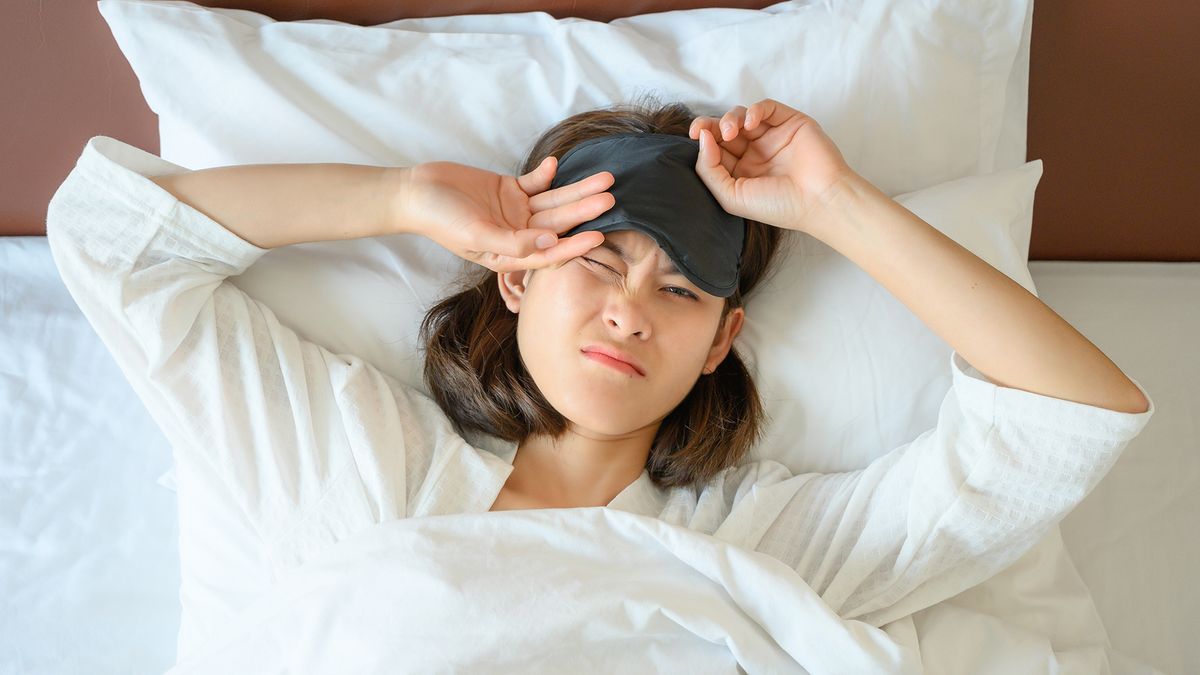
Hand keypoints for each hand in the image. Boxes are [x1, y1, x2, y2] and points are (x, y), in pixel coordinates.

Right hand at [396, 158, 611, 272]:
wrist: (415, 192)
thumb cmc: (440, 219)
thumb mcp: (475, 234)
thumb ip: (512, 242)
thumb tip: (549, 244)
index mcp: (511, 254)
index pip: (550, 253)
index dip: (574, 246)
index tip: (598, 237)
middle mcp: (518, 234)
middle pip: (558, 224)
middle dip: (584, 211)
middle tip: (611, 198)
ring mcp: (516, 211)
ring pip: (554, 202)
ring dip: (577, 191)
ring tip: (604, 179)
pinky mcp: (510, 190)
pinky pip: (536, 182)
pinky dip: (546, 174)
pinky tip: (556, 164)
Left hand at [689, 98, 856, 234]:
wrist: (819, 200)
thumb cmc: (778, 205)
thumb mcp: (731, 196)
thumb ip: (709, 170)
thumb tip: (702, 138)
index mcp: (740, 172)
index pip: (715, 149)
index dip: (703, 139)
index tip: (696, 136)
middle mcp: (755, 153)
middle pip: (724, 129)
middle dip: (711, 125)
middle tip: (704, 128)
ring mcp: (772, 137)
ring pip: (742, 116)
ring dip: (731, 118)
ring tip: (732, 132)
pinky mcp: (790, 122)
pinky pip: (767, 107)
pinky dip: (755, 109)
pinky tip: (752, 122)